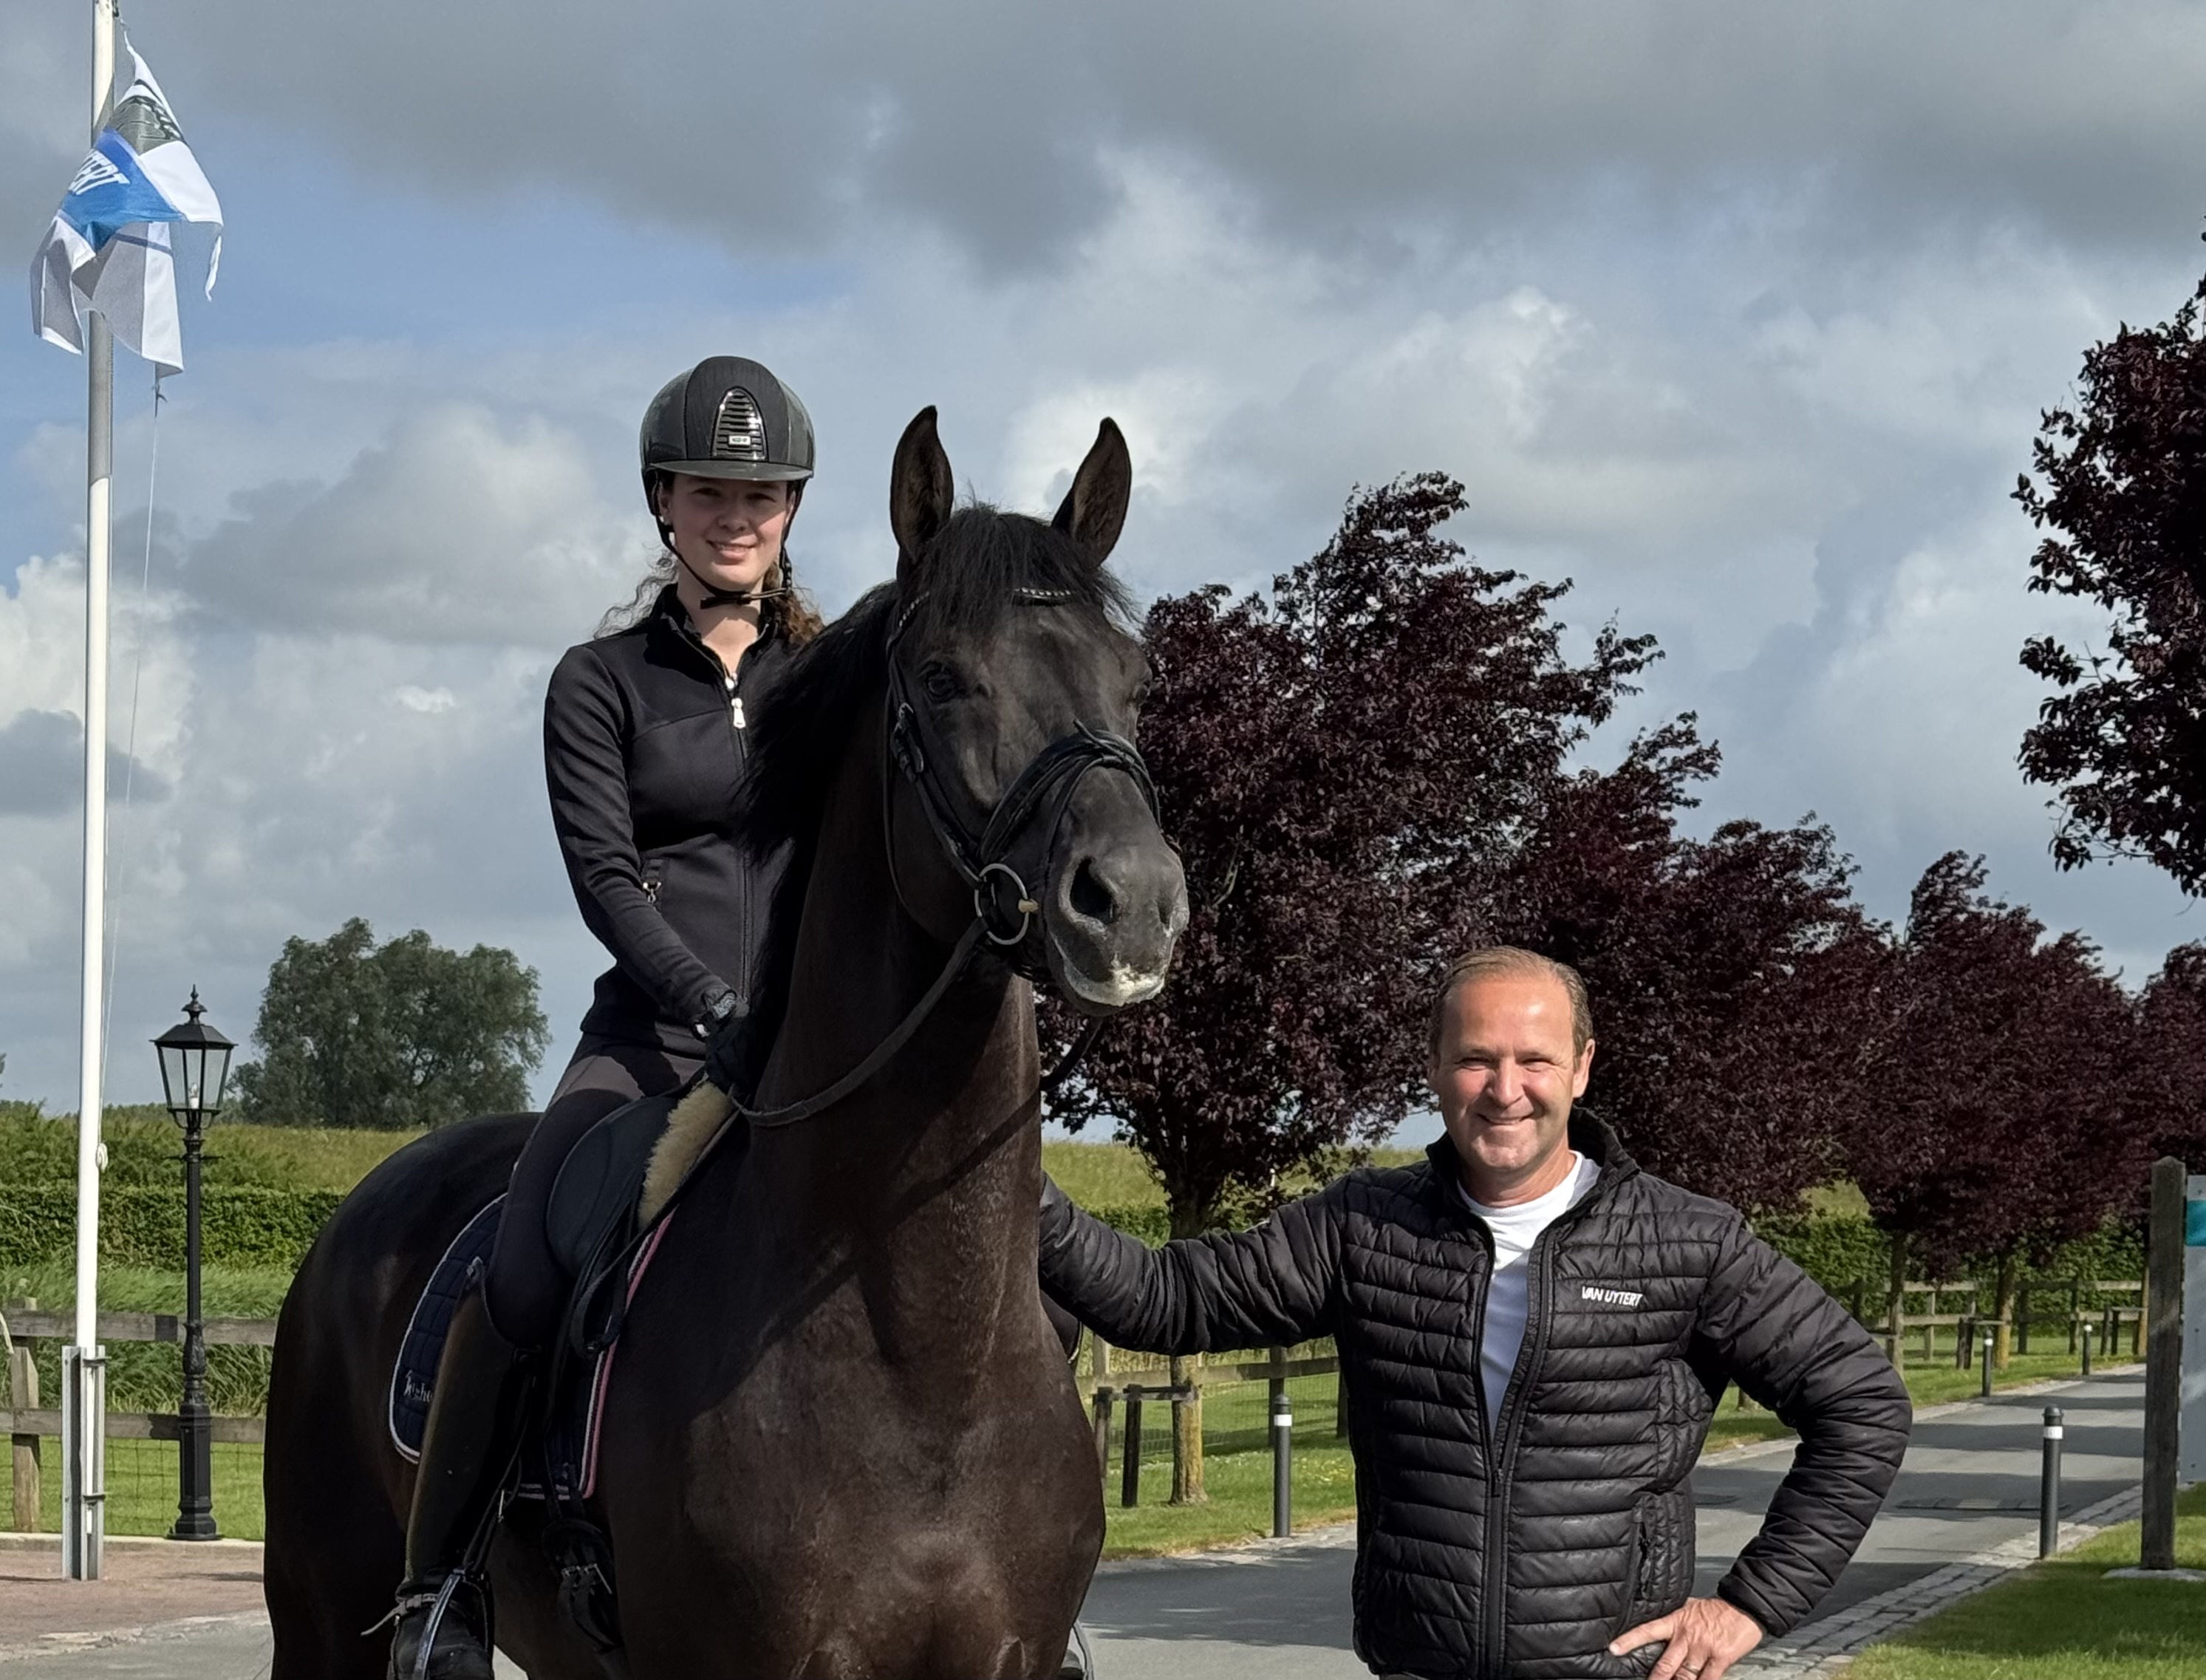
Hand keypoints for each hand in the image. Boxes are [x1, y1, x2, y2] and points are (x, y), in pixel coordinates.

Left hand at [1609, 1596, 1762, 1679]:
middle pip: (1665, 1664)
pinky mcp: (1720, 1659)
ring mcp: (1703, 1649)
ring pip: (1683, 1676)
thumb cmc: (1717, 1608)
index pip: (1647, 1631)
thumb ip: (1674, 1620)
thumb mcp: (1689, 1607)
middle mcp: (1686, 1637)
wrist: (1744, 1606)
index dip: (1629, 1641)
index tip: (1614, 1649)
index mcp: (1676, 1621)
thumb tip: (1657, 1627)